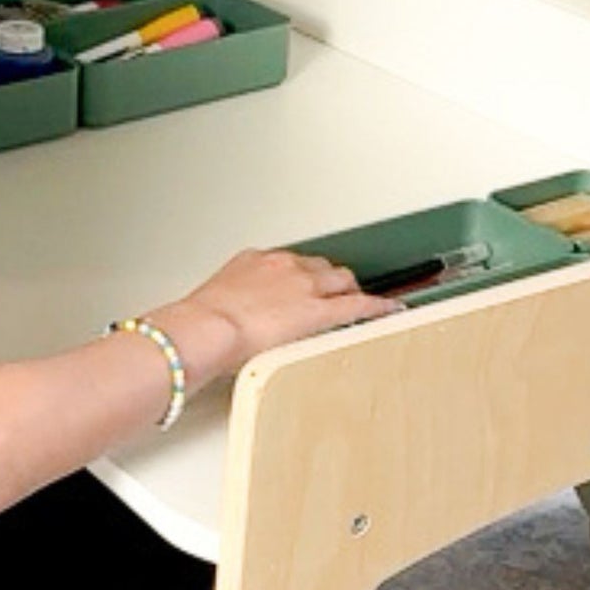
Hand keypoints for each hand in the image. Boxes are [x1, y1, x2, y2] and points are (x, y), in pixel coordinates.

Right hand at [167, 249, 401, 379]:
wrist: (206, 329)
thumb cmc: (201, 323)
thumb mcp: (213, 304)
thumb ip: (229, 307)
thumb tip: (223, 323)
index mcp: (255, 261)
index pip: (292, 262)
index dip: (305, 275)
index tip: (306, 284)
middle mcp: (283, 266)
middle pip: (321, 267)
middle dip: (330, 280)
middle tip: (336, 293)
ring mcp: (305, 286)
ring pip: (341, 280)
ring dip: (349, 290)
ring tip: (359, 302)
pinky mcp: (320, 310)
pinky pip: (358, 306)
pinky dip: (376, 307)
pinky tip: (388, 310)